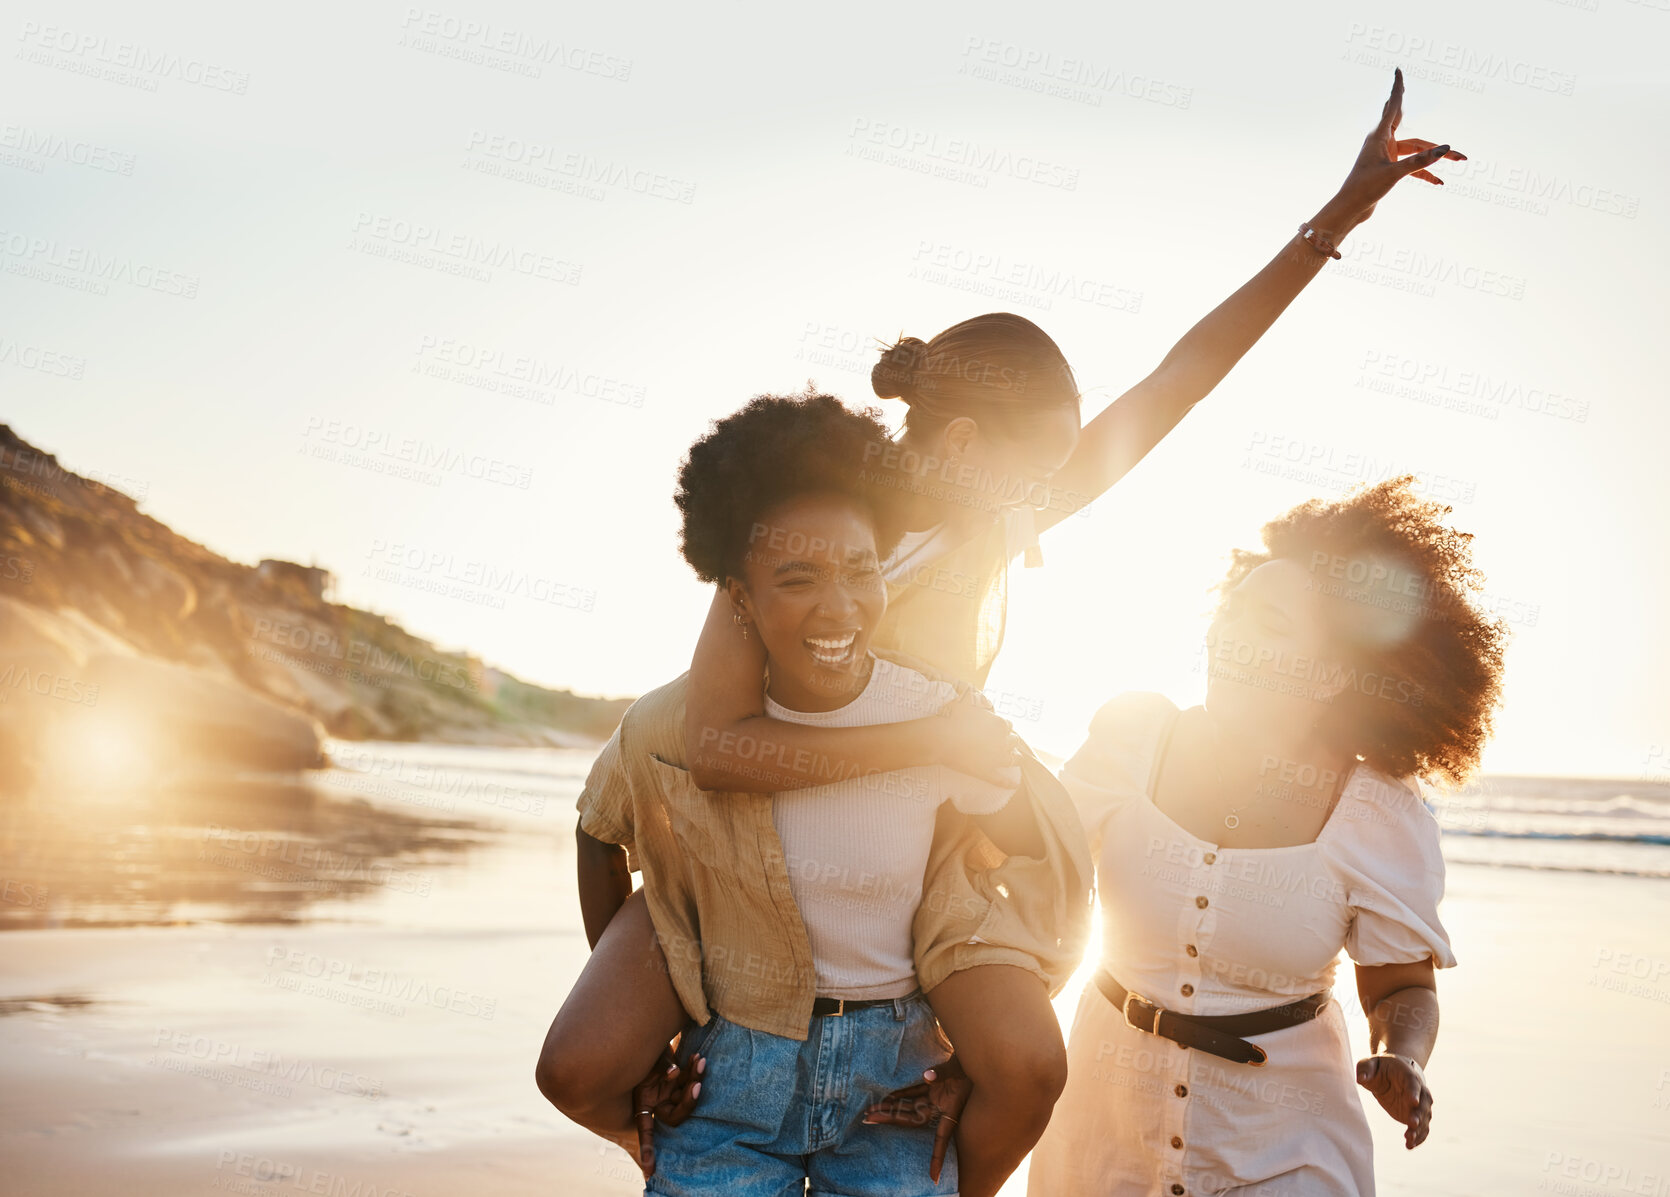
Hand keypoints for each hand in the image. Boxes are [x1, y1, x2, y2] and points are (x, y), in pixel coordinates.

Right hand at [629, 1044, 705, 1178]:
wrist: (644, 1030)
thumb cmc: (639, 1047)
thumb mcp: (646, 1059)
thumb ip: (661, 1067)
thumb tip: (675, 1073)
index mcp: (643, 1103)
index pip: (646, 1130)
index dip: (647, 1149)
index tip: (650, 1171)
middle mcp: (656, 1101)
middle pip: (677, 1114)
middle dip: (689, 1101)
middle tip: (698, 1084)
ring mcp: (668, 1091)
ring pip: (687, 1095)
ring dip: (696, 1080)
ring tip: (701, 1061)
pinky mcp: (678, 1079)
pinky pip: (690, 1081)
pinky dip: (694, 1070)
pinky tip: (698, 1058)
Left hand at [860, 1052, 971, 1183]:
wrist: (978, 1053)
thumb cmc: (974, 1064)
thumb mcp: (962, 1069)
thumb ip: (944, 1074)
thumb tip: (927, 1076)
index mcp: (951, 1110)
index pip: (942, 1138)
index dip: (937, 1158)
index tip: (934, 1177)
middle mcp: (941, 1107)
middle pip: (912, 1119)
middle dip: (889, 1119)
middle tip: (867, 1119)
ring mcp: (937, 1096)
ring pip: (909, 1106)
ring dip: (890, 1107)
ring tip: (870, 1110)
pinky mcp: (934, 1085)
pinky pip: (915, 1092)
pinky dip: (902, 1094)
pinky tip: (887, 1097)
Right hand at [934, 690, 1024, 786]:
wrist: (940, 739)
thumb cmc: (950, 718)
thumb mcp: (965, 702)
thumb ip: (975, 698)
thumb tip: (981, 697)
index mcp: (999, 723)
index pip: (1008, 725)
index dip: (1003, 727)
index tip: (998, 728)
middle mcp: (1002, 741)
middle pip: (1013, 740)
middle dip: (1010, 740)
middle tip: (1004, 742)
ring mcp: (996, 758)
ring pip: (1013, 759)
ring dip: (1014, 758)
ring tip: (1014, 759)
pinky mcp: (988, 773)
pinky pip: (1002, 780)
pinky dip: (1008, 783)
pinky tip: (1013, 784)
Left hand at [1331, 68, 1465, 232]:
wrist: (1349, 209)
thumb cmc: (1364, 189)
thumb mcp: (1394, 173)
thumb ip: (1420, 161)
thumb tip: (1445, 149)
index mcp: (1379, 136)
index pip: (1393, 106)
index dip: (1397, 88)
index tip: (1398, 70)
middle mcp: (1382, 142)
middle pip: (1413, 130)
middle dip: (1431, 133)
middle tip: (1428, 114)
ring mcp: (1386, 155)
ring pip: (1417, 151)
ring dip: (1436, 157)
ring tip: (1460, 160)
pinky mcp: (1388, 169)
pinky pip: (1411, 166)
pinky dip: (1424, 173)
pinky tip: (1439, 182)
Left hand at [1356, 1052, 1431, 1148]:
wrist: (1391, 1074)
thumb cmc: (1379, 1067)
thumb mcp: (1369, 1064)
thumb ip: (1365, 1069)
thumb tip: (1361, 1079)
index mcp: (1407, 1075)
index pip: (1413, 1083)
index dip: (1414, 1092)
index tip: (1413, 1102)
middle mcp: (1419, 1090)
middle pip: (1423, 1103)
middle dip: (1419, 1114)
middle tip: (1412, 1123)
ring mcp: (1419, 1105)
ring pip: (1424, 1118)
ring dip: (1418, 1129)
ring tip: (1409, 1139)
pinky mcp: (1414, 1115)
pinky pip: (1421, 1128)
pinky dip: (1418, 1137)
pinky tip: (1410, 1146)